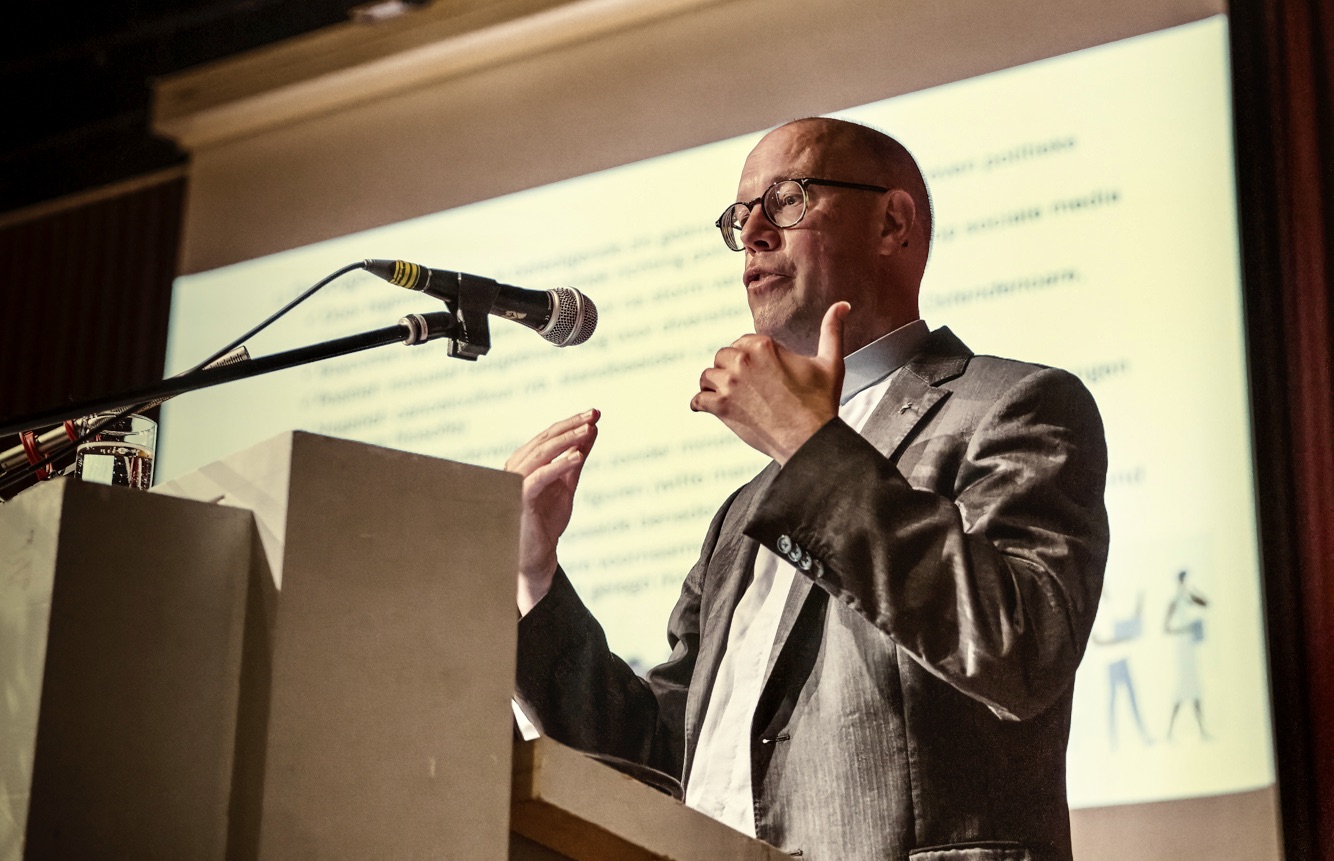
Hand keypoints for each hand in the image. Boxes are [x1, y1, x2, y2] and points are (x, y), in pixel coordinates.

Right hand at [504, 409, 599, 613]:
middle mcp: (516, 467)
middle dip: (571, 425)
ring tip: (588, 431)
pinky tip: (577, 457)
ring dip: (566, 441)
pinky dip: (558, 465)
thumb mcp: (567, 483)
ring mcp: (515, 482)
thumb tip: (592, 430)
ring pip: (540, 454)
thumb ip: (576, 459)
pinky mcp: (519, 499)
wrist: (537, 555)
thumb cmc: (547, 520)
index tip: (595, 413)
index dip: (572, 422)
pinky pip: (538, 477)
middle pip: (545, 439)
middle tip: (594, 415)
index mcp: (526, 462)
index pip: (549, 436)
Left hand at [691, 302, 848, 462]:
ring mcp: (730, 384)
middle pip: (722, 357)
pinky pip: (697, 400)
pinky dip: (701, 404)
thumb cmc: (820, 403)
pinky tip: (708, 407)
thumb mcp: (830, 362)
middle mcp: (743, 360)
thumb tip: (842, 306)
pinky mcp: (720, 407)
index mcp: (764, 345)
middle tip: (742, 385)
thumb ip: (832, 330)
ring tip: (727, 396)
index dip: (747, 355)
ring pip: (707, 376)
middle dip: (729, 369)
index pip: (741, 342)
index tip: (756, 370)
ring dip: (713, 386)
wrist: (810, 439)